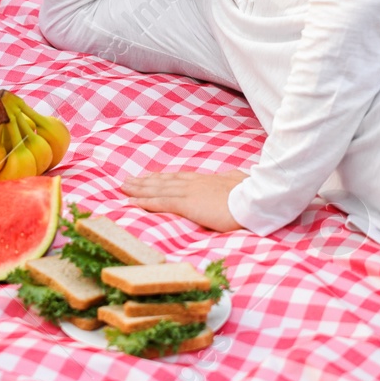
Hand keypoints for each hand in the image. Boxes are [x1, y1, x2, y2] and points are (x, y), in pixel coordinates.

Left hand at [121, 170, 246, 231]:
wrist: (254, 199)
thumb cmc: (252, 192)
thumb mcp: (241, 182)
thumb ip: (234, 180)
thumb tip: (235, 177)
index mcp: (207, 180)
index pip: (179, 178)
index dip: (162, 177)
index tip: (150, 176)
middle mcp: (194, 183)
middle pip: (163, 181)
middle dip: (144, 181)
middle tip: (128, 181)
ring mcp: (188, 192)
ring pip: (157, 189)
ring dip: (139, 189)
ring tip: (124, 187)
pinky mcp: (186, 204)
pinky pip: (160, 202)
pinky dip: (144, 201)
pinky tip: (131, 201)